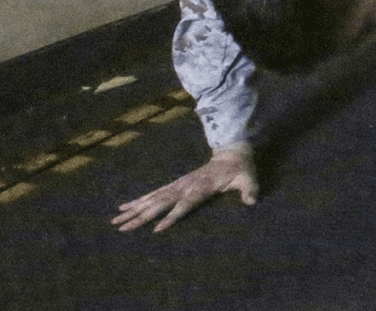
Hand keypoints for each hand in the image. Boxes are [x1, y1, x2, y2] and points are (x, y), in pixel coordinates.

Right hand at [113, 145, 257, 232]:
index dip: (172, 217)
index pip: (184, 205)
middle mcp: (185, 187)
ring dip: (134, 210)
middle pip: (160, 204)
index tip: (156, 229)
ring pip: (152, 199)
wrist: (232, 154)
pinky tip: (126, 206)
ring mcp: (178, 185)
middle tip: (121, 228)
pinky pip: (154, 194)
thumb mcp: (249, 178)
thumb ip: (250, 189)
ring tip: (116, 219)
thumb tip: (252, 201)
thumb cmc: (240, 170)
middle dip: (141, 217)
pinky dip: (139, 200)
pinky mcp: (176, 185)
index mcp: (201, 188)